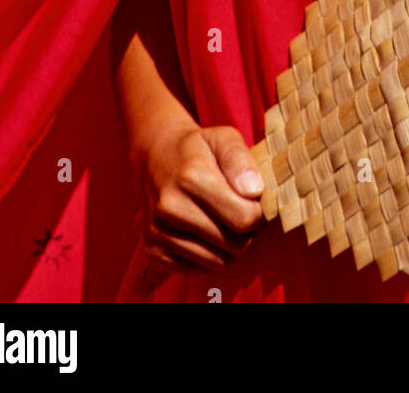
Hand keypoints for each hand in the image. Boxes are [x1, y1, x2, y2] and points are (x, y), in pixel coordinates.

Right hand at [135, 123, 263, 275]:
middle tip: (236, 210)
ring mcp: (157, 232)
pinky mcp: (152, 251)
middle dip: (244, 231)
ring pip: (219, 262)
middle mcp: (169, 208)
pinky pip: (200, 270)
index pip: (244, 218)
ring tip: (220, 220)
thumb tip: (253, 191)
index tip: (249, 199)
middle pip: (234, 244)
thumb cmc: (198, 149)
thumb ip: (241, 160)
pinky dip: (209, 256)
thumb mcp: (224, 138)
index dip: (256, 211)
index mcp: (190, 178)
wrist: (156, 157)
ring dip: (227, 246)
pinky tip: (203, 232)